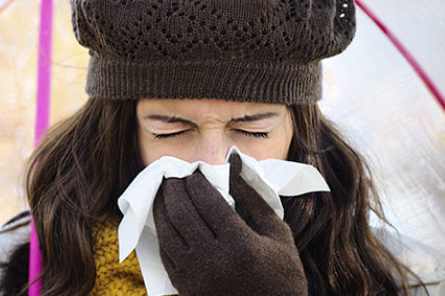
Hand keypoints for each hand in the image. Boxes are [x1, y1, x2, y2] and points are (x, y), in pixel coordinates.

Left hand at [152, 154, 307, 295]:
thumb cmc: (282, 273)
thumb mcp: (277, 233)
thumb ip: (252, 196)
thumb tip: (234, 160)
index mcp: (242, 246)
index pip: (207, 201)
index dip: (196, 181)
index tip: (195, 171)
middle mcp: (215, 262)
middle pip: (182, 213)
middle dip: (174, 189)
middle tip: (174, 176)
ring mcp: (196, 278)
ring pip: (167, 233)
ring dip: (162, 208)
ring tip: (165, 192)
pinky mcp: (186, 289)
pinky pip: (166, 253)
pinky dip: (163, 232)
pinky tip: (166, 219)